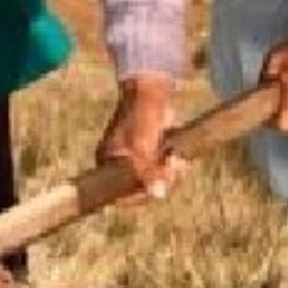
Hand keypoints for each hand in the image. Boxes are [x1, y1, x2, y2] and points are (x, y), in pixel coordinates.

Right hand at [96, 74, 183, 198]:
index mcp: (108, 161)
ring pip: (155, 180)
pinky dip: (173, 166)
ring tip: (178, 160)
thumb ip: (148, 173)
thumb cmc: (141, 117)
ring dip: (171, 174)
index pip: (119, 192)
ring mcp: (136, 157)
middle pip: (141, 188)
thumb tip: (159, 195)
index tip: (156, 191)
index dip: (139, 196)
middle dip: (160, 181)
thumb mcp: (143, 147)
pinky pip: (163, 169)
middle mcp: (120, 162)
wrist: (152, 91)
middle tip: (174, 168)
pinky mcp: (152, 152)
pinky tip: (179, 156)